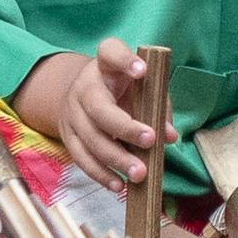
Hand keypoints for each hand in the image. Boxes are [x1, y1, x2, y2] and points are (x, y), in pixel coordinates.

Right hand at [17, 38, 168, 193]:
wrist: (84, 94)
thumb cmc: (124, 88)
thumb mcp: (142, 86)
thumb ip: (158, 105)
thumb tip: (169, 136)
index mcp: (105, 65)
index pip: (111, 52)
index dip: (125, 60)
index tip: (143, 70)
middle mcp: (84, 86)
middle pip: (99, 108)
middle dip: (125, 127)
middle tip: (150, 141)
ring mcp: (72, 113)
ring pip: (89, 138)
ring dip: (115, 159)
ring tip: (139, 173)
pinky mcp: (67, 137)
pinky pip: (81, 158)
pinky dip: (100, 174)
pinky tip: (119, 185)